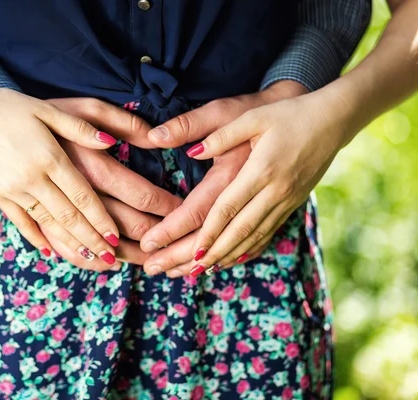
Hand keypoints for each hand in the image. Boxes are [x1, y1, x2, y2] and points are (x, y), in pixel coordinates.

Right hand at [0, 88, 121, 268]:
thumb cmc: (6, 107)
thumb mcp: (45, 110)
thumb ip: (79, 128)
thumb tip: (110, 142)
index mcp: (49, 157)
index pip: (82, 196)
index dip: (100, 219)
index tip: (114, 236)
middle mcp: (32, 178)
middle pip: (68, 216)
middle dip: (91, 239)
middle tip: (110, 257)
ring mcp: (13, 190)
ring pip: (47, 223)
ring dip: (70, 243)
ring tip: (89, 258)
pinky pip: (20, 222)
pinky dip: (36, 237)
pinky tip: (50, 250)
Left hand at [186, 89, 347, 275]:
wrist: (334, 120)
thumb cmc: (290, 115)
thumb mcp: (254, 117)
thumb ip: (222, 136)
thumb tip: (193, 151)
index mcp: (261, 170)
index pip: (229, 207)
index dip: (209, 231)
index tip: (192, 250)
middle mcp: (275, 190)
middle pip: (240, 229)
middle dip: (215, 252)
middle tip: (193, 269)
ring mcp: (287, 199)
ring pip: (256, 235)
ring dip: (232, 254)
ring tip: (209, 269)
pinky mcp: (294, 202)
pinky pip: (270, 231)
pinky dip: (252, 247)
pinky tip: (238, 257)